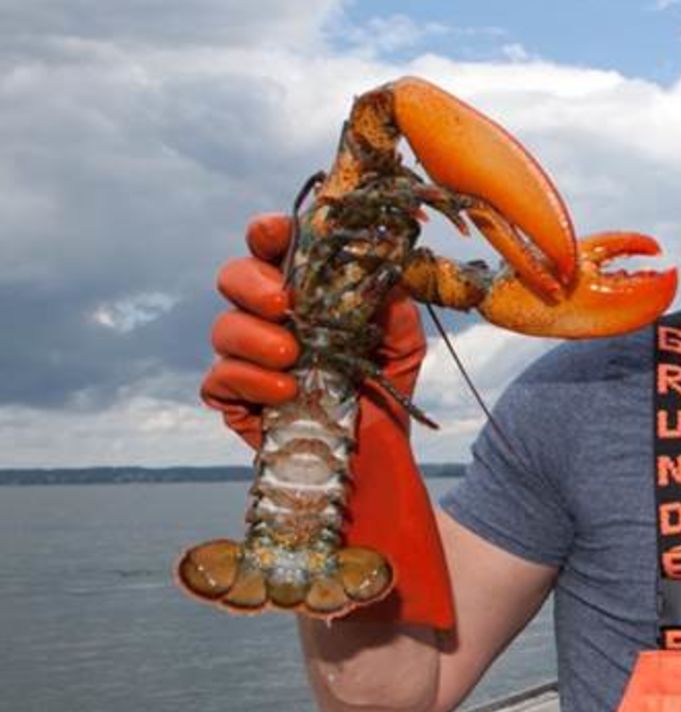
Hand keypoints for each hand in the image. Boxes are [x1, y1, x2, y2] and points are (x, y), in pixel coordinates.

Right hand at [203, 215, 426, 447]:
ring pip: (224, 327)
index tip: (275, 235)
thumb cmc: (381, 387)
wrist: (375, 451)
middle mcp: (268, 317)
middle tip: (283, 305)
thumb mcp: (401, 341)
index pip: (273, 248)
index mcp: (303, 291)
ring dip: (256, 338)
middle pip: (233, 277)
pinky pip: (220, 378)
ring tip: (293, 357)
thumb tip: (381, 269)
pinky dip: (251, 380)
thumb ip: (392, 304)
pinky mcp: (234, 395)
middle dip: (252, 284)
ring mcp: (246, 355)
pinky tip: (285, 391)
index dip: (268, 233)